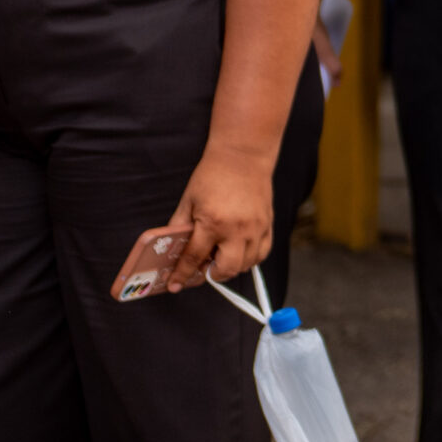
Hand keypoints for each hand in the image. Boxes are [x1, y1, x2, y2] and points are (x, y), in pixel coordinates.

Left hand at [163, 150, 275, 290]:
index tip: (175, 285)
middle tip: (204, 267)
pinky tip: (239, 250)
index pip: (194, 258)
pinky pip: (262, 253)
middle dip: (212, 274)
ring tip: (221, 256)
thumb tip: (173, 249)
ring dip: (231, 267)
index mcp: (212, 222)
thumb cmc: (213, 175)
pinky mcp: (268, 224)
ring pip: (246, 265)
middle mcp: (237, 229)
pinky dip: (250, 258)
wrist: (243, 155)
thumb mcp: (188, 200)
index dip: (182, 274)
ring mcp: (256, 228)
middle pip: (225, 269)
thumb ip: (180, 227)